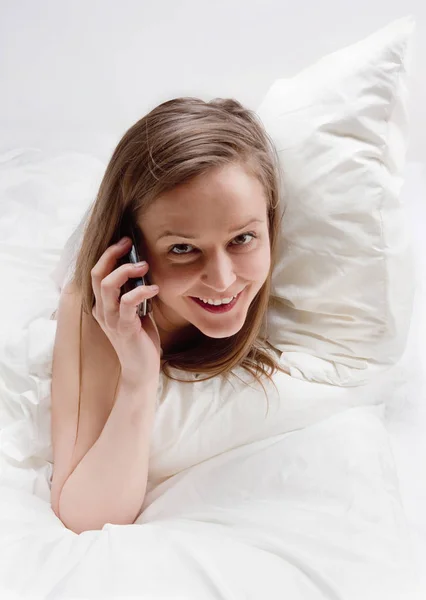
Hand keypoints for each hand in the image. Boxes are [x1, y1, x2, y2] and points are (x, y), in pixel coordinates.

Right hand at [91, 237, 161, 385]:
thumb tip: (144, 269)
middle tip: (130, 244)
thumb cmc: (140, 338)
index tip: (125, 242)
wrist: (141, 369)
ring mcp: (111, 319)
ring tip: (144, 265)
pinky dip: (141, 291)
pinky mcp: (124, 328)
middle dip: (112, 254)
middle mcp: (102, 310)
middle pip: (97, 274)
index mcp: (102, 304)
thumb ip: (134, 292)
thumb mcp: (136, 310)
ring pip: (107, 285)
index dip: (108, 254)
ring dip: (125, 270)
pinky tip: (154, 288)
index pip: (97, 273)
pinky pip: (127, 303)